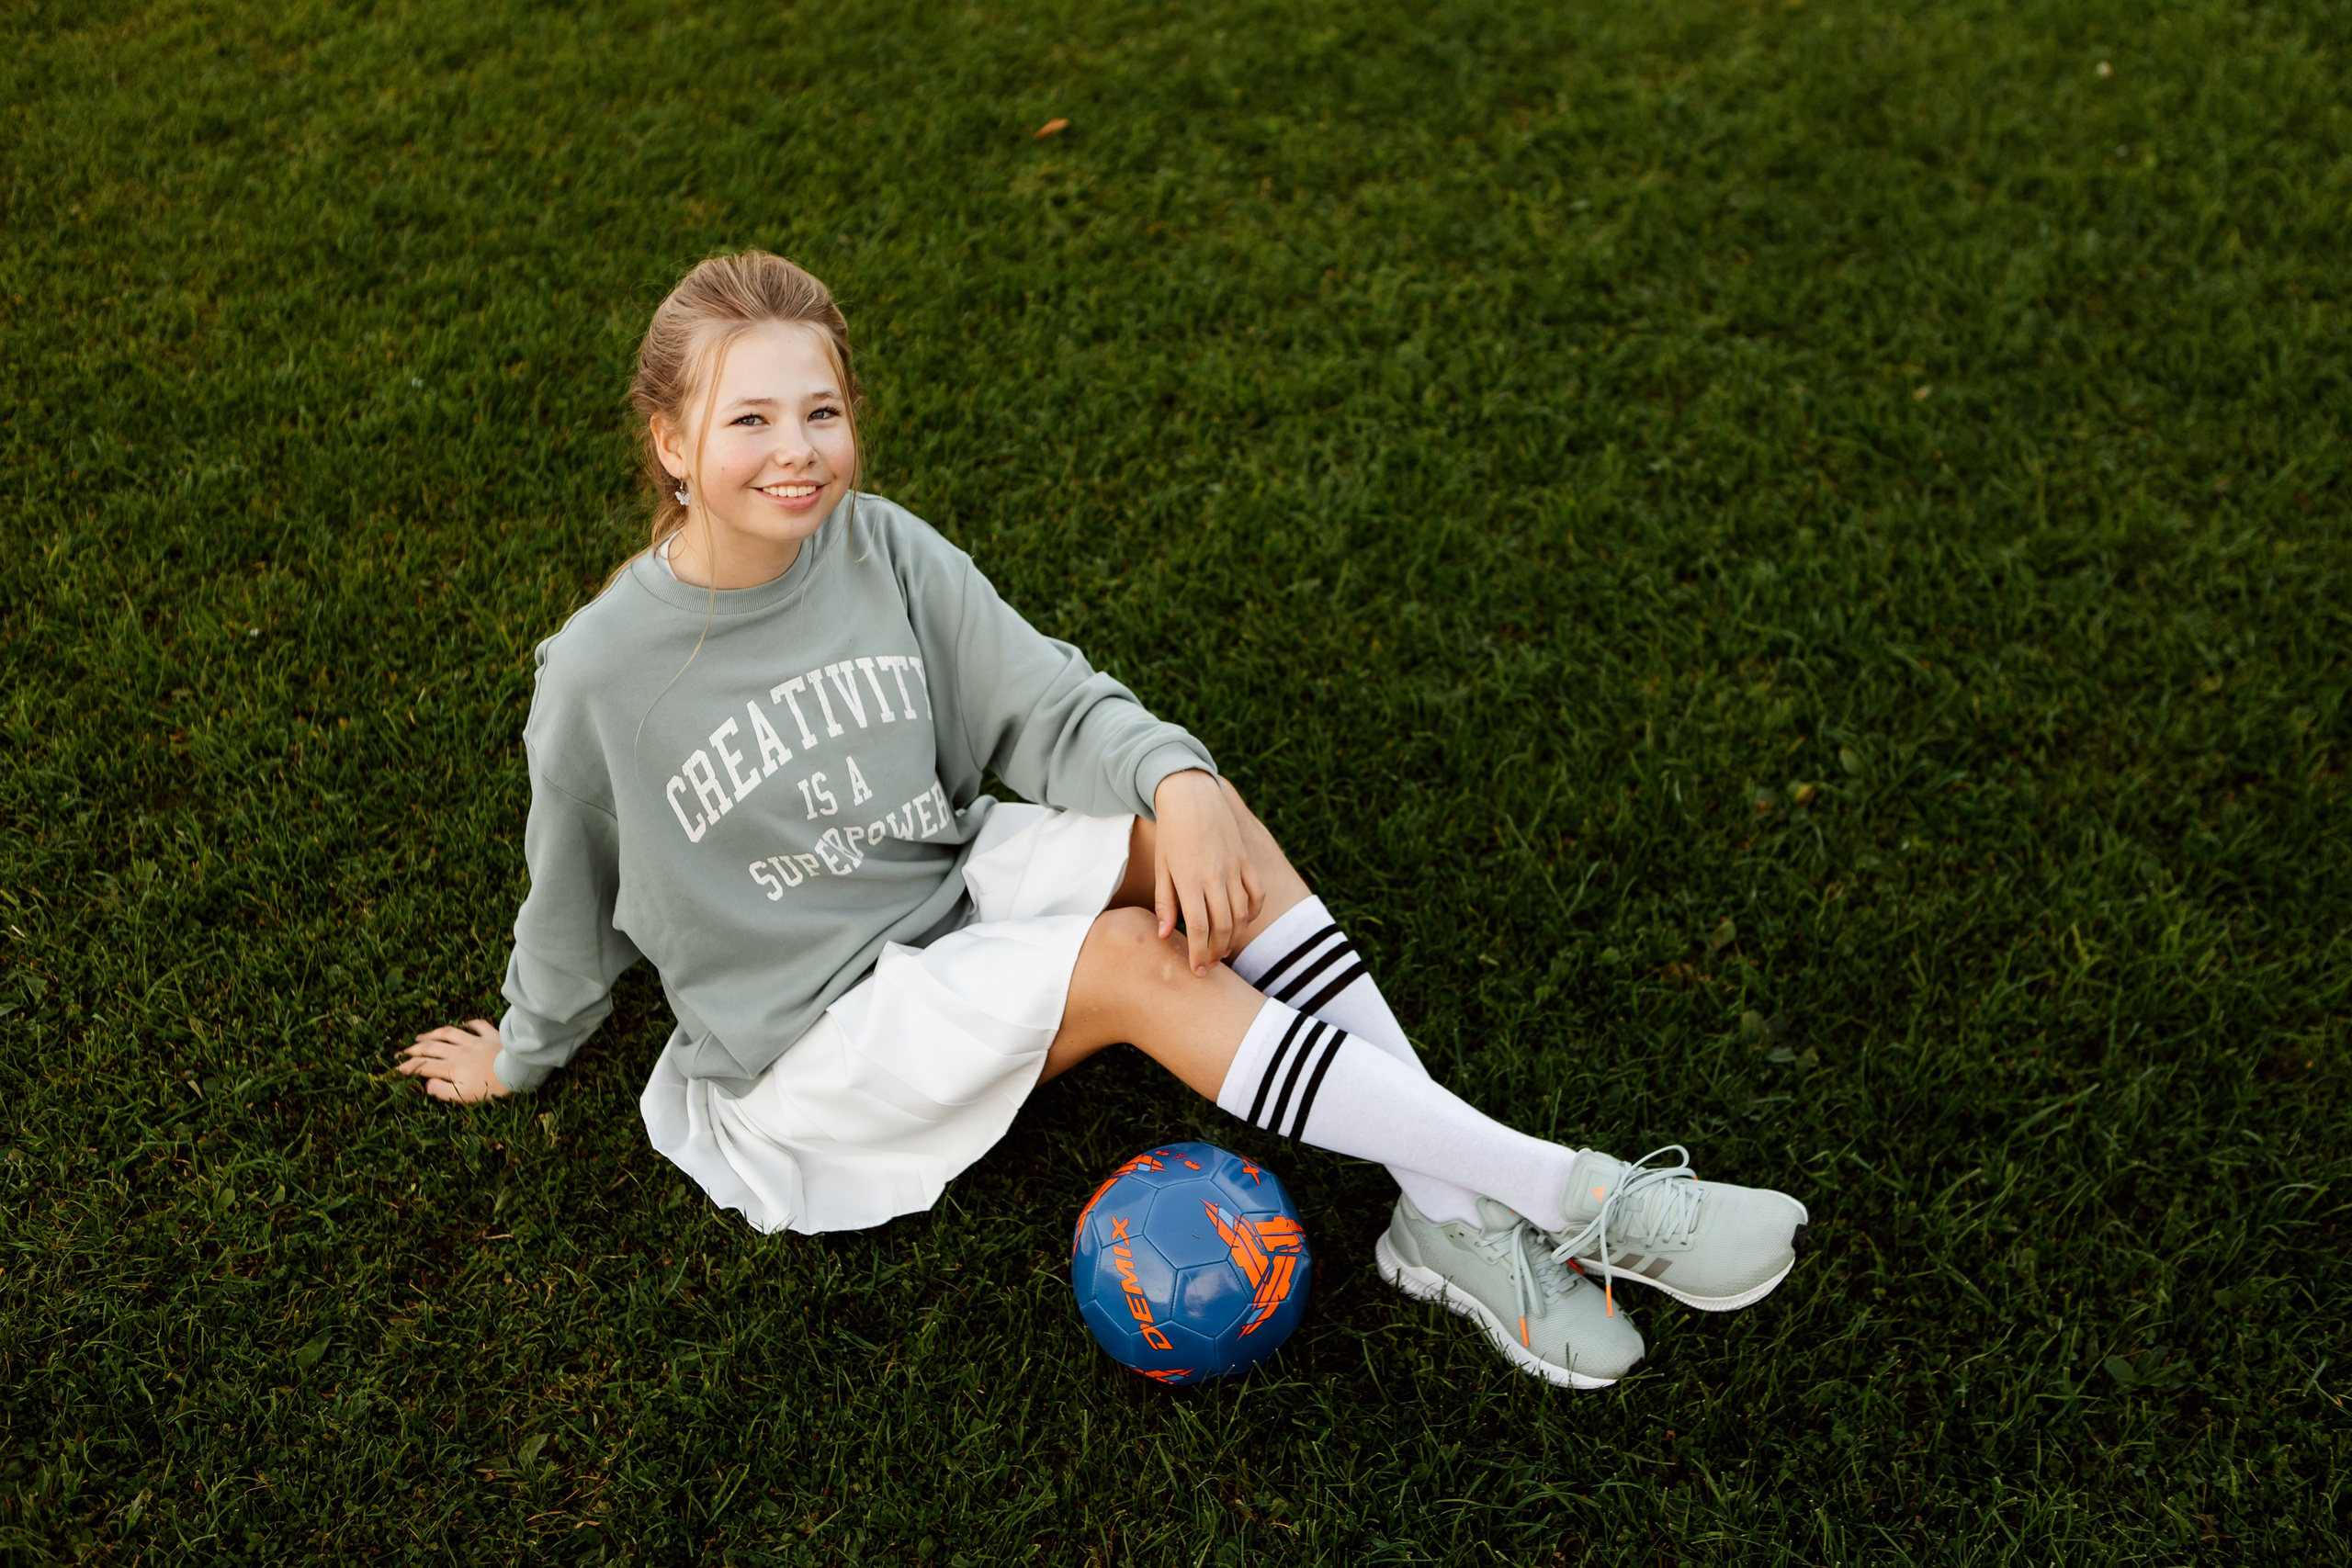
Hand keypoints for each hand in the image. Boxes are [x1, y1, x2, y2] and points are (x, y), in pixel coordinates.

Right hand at [396, 1018, 512, 1102]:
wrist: (518, 1070)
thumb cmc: (492, 1088)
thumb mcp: (465, 1096)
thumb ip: (443, 1091)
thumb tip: (427, 1084)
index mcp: (452, 1067)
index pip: (424, 1066)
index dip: (408, 1067)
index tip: (397, 1069)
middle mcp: (460, 1051)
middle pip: (431, 1048)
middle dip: (414, 1050)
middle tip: (402, 1052)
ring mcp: (475, 1041)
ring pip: (449, 1033)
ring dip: (433, 1034)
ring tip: (421, 1037)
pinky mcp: (492, 1036)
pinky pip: (478, 1026)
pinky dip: (469, 1023)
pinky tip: (464, 1023)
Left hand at [1152, 770, 1263, 975]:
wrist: (1191, 795)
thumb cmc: (1171, 834)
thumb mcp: (1161, 867)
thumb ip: (1164, 902)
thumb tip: (1165, 936)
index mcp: (1189, 879)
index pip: (1199, 928)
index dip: (1200, 954)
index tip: (1197, 971)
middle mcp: (1215, 876)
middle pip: (1224, 926)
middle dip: (1217, 952)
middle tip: (1210, 965)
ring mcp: (1234, 867)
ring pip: (1241, 914)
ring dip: (1234, 938)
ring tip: (1223, 950)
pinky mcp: (1246, 860)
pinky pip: (1257, 894)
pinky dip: (1253, 913)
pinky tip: (1243, 923)